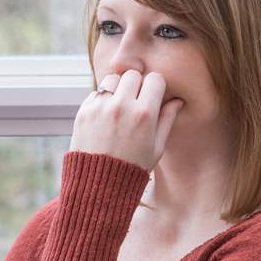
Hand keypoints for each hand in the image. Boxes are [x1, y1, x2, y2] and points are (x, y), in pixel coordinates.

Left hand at [69, 69, 184, 170]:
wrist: (98, 185)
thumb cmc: (132, 168)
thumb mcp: (156, 148)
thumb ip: (167, 120)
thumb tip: (177, 100)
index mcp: (144, 115)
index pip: (155, 79)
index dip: (156, 86)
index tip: (153, 96)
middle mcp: (121, 107)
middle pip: (133, 75)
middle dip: (137, 84)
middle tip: (136, 101)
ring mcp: (100, 108)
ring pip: (112, 79)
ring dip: (118, 88)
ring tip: (120, 106)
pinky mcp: (83, 112)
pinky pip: (96, 93)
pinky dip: (102, 100)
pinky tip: (106, 117)